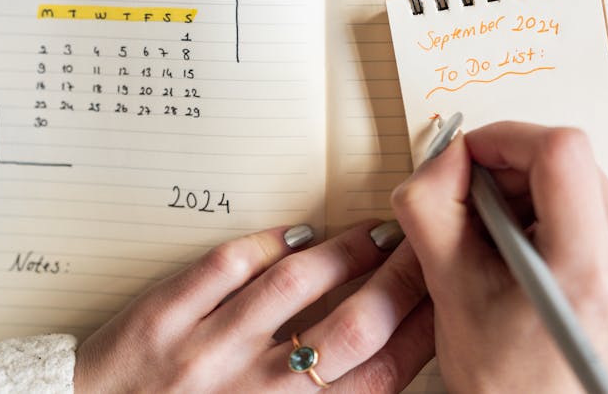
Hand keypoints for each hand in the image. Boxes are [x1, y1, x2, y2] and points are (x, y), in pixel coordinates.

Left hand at [73, 220, 431, 392]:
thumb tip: (387, 349)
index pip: (378, 375)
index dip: (422, 327)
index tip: (443, 291)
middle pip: (351, 329)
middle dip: (399, 279)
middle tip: (422, 246)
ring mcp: (206, 354)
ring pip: (293, 288)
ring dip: (342, 252)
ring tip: (372, 233)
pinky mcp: (164, 319)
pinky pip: (226, 267)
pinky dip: (269, 242)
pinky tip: (298, 233)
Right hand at [391, 123, 607, 392]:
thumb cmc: (503, 382)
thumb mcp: (449, 289)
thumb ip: (433, 206)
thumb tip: (447, 154)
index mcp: (592, 271)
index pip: (562, 152)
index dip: (506, 139)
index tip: (472, 156)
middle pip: (573, 162)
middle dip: (513, 170)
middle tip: (477, 209)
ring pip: (585, 180)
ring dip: (532, 192)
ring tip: (501, 240)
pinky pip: (598, 209)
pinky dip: (555, 213)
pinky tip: (528, 251)